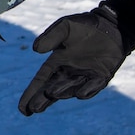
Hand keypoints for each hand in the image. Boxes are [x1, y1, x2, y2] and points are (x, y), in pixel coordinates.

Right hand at [18, 0, 134, 115]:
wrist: (111, 25)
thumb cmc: (85, 25)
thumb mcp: (64, 27)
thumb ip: (51, 37)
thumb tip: (35, 50)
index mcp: (57, 62)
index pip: (40, 80)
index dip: (31, 94)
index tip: (22, 108)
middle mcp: (69, 72)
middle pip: (52, 89)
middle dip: (42, 100)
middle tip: (33, 109)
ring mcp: (85, 76)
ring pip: (70, 89)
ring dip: (61, 93)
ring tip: (50, 94)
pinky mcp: (101, 76)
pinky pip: (93, 87)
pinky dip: (87, 90)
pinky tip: (80, 94)